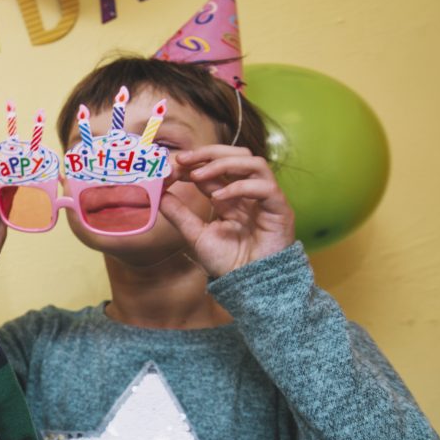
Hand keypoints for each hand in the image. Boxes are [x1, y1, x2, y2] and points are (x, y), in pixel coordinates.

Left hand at [161, 145, 295, 277]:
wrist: (249, 286)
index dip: (196, 162)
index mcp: (232, 196)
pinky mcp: (280, 210)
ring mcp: (267, 200)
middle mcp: (250, 194)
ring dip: (223, 164)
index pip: (217, 167)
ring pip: (254, 163)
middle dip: (209, 153)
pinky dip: (240, 187)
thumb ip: (178, 213)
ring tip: (199, 176)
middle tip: (184, 160)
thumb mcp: (195, 234)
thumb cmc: (227, 262)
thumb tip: (159, 192)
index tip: (174, 165)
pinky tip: (218, 198)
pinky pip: (265, 187)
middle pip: (238, 155)